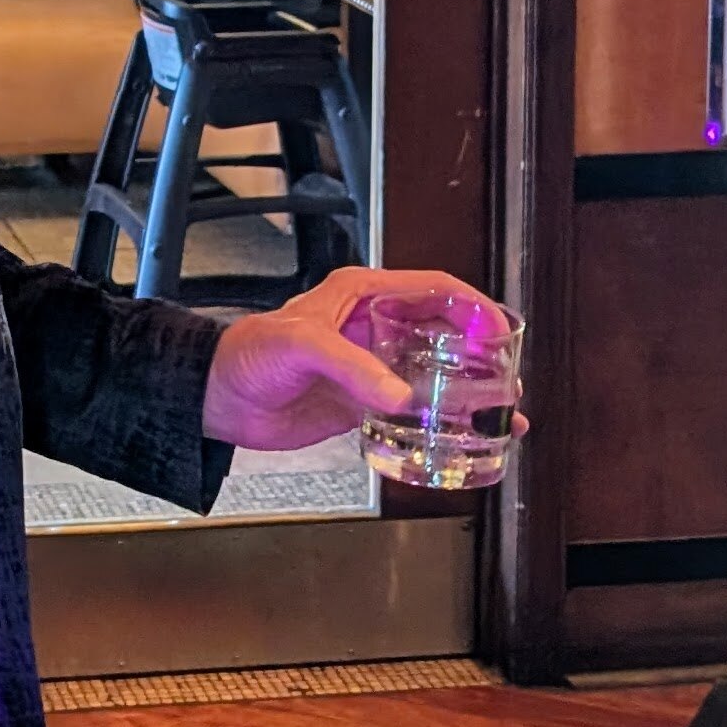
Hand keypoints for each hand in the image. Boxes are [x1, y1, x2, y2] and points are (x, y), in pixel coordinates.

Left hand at [200, 267, 525, 453]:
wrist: (217, 397)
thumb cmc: (247, 355)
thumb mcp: (300, 345)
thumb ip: (351, 368)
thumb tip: (401, 397)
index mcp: (363, 296)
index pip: (433, 289)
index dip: (473, 307)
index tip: (500, 333)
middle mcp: (374, 327)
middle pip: (445, 332)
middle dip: (482, 353)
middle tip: (509, 381)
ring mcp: (372, 365)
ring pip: (436, 372)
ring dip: (469, 391)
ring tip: (502, 415)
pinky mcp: (364, 401)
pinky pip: (414, 408)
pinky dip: (441, 421)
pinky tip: (464, 437)